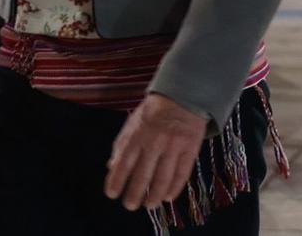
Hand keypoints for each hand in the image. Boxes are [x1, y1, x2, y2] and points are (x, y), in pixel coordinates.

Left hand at [105, 92, 206, 213]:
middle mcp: (155, 142)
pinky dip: (174, 188)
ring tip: (149, 205)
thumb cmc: (153, 111)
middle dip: (134, 194)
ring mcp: (174, 146)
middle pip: (143, 175)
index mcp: (138, 135)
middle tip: (130, 205)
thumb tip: (111, 167)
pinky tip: (168, 197)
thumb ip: (121, 145)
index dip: (116, 181)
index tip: (112, 194)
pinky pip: (182, 173)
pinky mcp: (190, 148)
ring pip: (163, 178)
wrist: (183, 96)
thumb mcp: (132, 123)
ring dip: (154, 195)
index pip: (124, 164)